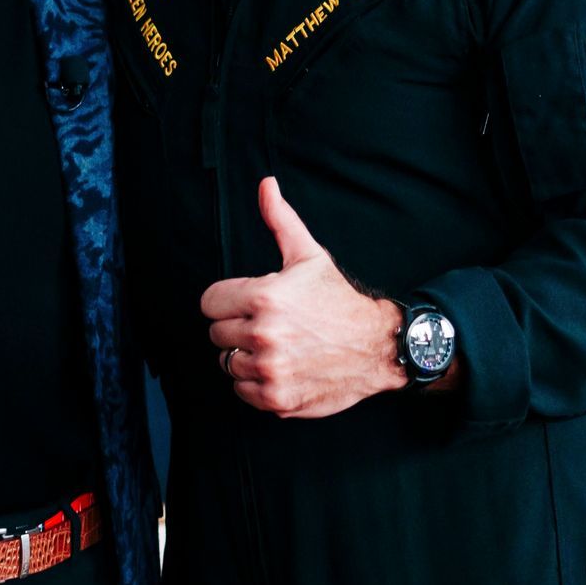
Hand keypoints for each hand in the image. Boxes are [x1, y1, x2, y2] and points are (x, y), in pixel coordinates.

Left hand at [201, 178, 405, 416]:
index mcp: (263, 297)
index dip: (227, 302)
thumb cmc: (338, 300)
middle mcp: (263, 335)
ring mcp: (269, 370)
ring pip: (227, 363)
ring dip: (245, 357)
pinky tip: (280, 368)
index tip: (249, 304)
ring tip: (276, 347)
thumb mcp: (308, 255)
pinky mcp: (276, 399)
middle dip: (237, 328)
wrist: (376, 347)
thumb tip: (265, 184)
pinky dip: (255, 384)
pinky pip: (241, 391)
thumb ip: (279, 220)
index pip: (209, 303)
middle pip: (216, 334)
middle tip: (269, 325)